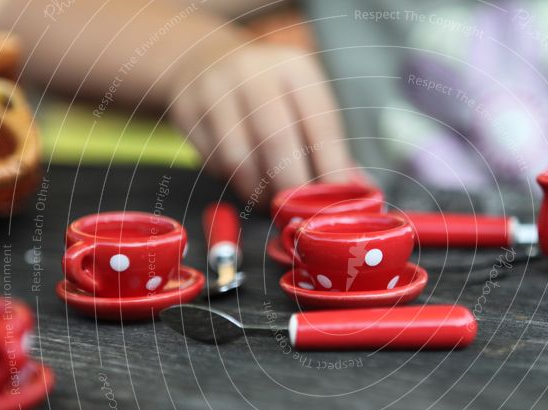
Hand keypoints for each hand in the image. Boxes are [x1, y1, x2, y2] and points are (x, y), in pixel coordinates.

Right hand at [169, 40, 354, 206]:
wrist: (202, 60)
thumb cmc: (268, 93)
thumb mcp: (301, 103)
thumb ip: (328, 147)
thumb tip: (359, 192)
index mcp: (296, 69)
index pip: (321, 124)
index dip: (331, 168)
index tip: (336, 201)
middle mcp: (255, 73)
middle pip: (277, 141)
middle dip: (291, 186)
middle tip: (298, 211)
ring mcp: (216, 90)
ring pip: (240, 159)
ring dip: (259, 190)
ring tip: (270, 199)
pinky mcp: (188, 111)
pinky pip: (215, 162)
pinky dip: (234, 182)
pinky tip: (245, 180)